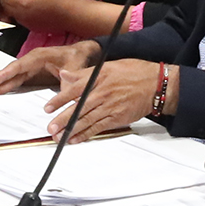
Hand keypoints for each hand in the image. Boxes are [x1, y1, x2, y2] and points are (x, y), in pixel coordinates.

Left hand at [0, 0, 79, 29]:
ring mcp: (24, 22)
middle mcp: (20, 14)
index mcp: (22, 2)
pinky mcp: (28, 26)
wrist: (72, 15)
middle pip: (2, 4)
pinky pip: (16, 16)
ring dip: (6, 2)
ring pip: (7, 11)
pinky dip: (14, 9)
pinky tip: (22, 2)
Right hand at [0, 42, 92, 96]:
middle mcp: (30, 61)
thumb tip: (62, 98)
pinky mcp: (30, 72)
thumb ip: (66, 84)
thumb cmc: (76, 58)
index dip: (2, 76)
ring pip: (8, 76)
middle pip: (7, 72)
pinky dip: (3, 84)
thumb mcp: (73, 71)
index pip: (16, 68)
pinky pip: (14, 79)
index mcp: (37, 57)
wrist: (81, 53)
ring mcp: (29, 66)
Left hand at [46, 59, 160, 140]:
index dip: (60, 99)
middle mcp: (103, 93)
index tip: (48, 108)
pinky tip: (75, 140)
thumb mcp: (108, 66)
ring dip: (71, 130)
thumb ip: (84, 73)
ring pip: (87, 120)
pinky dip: (86, 135)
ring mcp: (110, 107)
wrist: (156, 84)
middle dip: (63, 120)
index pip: (74, 89)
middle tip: (51, 128)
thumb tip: (65, 74)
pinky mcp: (117, 118)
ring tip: (58, 137)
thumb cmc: (134, 72)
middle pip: (78, 108)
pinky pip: (98, 128)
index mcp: (99, 78)